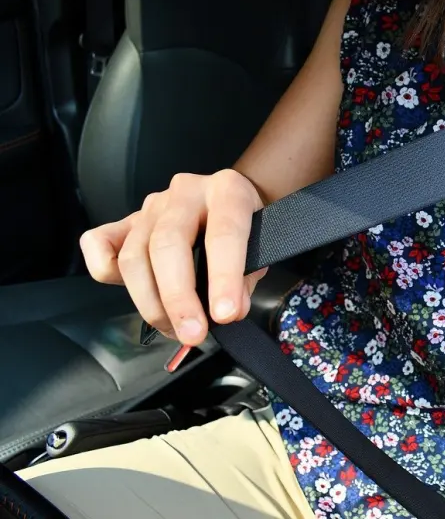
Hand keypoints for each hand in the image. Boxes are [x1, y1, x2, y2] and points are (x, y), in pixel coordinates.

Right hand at [80, 170, 266, 344]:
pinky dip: (104, 270)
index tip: (225, 315)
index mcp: (227, 192)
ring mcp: (152, 205)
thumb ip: (247, 280)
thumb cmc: (248, 228)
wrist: (233, 201)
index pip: (223, 234)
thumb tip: (229, 311)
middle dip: (178, 299)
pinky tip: (133, 296)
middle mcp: (185, 192)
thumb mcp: (262, 249)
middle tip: (192, 334)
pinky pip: (99, 243)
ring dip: (151, 303)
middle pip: (167, 245)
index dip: (224, 278)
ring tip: (175, 329)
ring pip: (134, 256)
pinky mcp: (126, 220)